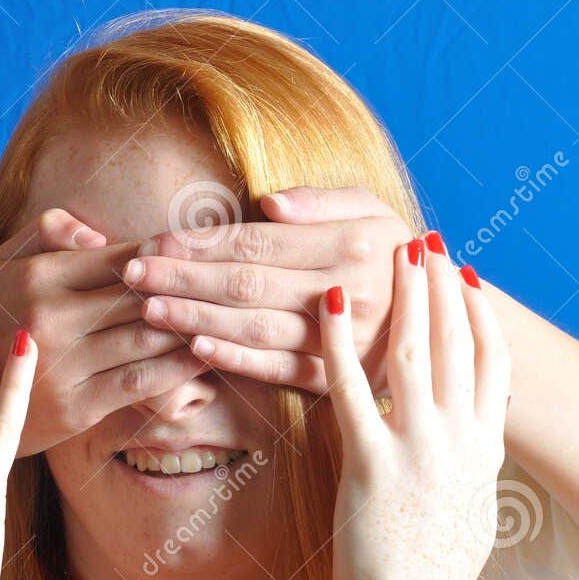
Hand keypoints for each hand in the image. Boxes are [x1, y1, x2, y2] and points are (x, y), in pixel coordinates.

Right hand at [0, 207, 204, 456]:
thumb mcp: (2, 265)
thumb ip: (46, 230)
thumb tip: (99, 233)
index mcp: (36, 276)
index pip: (120, 258)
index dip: (163, 256)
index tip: (193, 256)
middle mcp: (50, 317)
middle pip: (140, 296)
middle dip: (186, 290)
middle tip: (229, 284)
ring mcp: (64, 364)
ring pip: (147, 338)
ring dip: (190, 328)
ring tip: (225, 317)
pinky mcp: (78, 407)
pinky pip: (142, 381)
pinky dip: (179, 368)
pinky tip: (205, 357)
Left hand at [120, 186, 411, 393]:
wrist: (446, 323)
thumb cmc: (395, 253)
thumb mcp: (374, 210)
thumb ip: (321, 201)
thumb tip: (268, 202)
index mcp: (351, 243)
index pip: (257, 242)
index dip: (201, 243)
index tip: (154, 240)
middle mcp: (346, 292)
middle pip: (246, 284)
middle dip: (183, 278)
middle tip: (132, 274)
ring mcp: (342, 340)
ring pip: (255, 328)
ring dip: (196, 319)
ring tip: (148, 309)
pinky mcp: (338, 378)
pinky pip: (279, 368)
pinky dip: (235, 358)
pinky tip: (195, 347)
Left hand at [314, 237, 509, 579]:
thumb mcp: (469, 519)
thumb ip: (466, 478)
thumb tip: (464, 463)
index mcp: (484, 453)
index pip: (495, 366)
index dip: (483, 317)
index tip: (470, 278)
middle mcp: (460, 441)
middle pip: (460, 344)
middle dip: (443, 287)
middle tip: (428, 241)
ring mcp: (419, 448)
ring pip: (415, 352)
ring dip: (404, 295)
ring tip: (393, 250)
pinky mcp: (372, 462)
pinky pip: (353, 387)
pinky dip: (342, 339)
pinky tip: (332, 302)